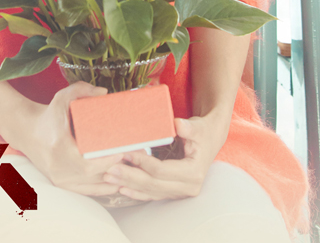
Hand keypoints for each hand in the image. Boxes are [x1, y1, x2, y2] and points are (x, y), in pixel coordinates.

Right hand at [15, 81, 124, 196]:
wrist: (27, 131)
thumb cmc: (48, 114)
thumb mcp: (62, 97)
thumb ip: (82, 90)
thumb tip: (105, 93)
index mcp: (59, 146)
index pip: (87, 162)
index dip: (107, 161)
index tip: (123, 152)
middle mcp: (58, 166)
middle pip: (93, 175)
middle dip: (115, 168)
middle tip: (133, 159)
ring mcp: (59, 177)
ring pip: (91, 185)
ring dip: (112, 179)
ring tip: (131, 169)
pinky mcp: (60, 183)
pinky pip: (85, 191)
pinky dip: (102, 188)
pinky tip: (116, 182)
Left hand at [103, 107, 230, 201]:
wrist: (210, 140)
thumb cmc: (202, 131)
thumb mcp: (198, 127)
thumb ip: (188, 128)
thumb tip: (178, 125)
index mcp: (193, 172)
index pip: (162, 170)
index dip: (143, 163)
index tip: (127, 153)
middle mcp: (188, 187)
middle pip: (153, 184)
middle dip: (130, 177)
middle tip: (109, 170)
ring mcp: (180, 192)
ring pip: (151, 191)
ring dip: (129, 185)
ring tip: (109, 178)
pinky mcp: (174, 191)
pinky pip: (153, 195)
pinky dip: (137, 192)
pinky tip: (122, 189)